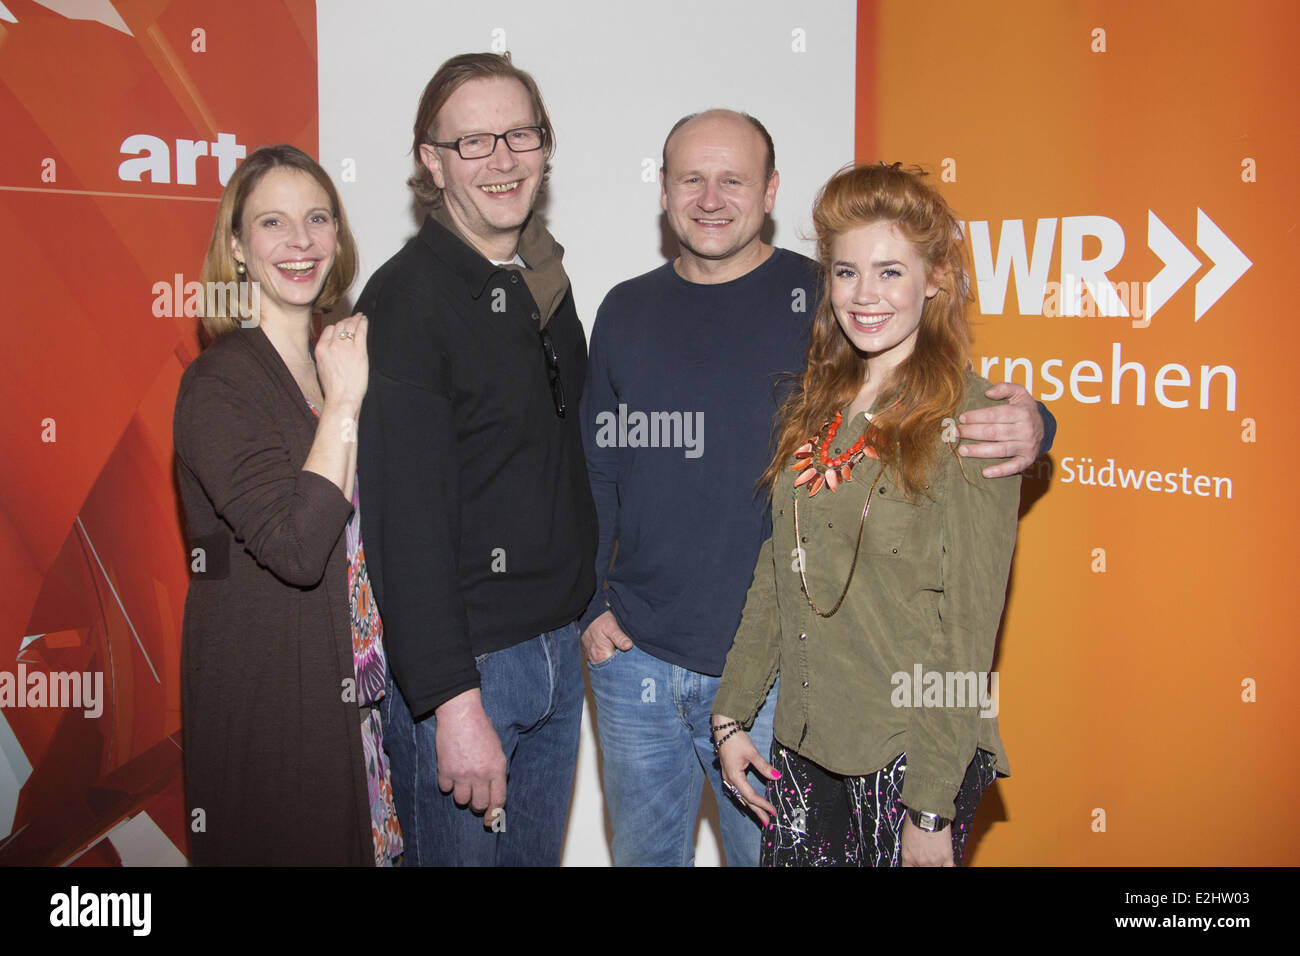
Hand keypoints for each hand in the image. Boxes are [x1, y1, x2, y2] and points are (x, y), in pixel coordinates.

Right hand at [314, 312, 368, 411]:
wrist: (342, 398)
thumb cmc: (333, 388)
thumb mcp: (321, 367)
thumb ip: (326, 354)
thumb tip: (331, 346)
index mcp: (321, 349)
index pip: (329, 329)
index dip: (337, 327)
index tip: (342, 326)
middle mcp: (332, 345)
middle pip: (340, 325)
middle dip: (347, 321)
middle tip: (352, 320)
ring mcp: (346, 347)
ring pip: (350, 326)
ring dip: (355, 319)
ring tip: (359, 317)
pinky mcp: (359, 351)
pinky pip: (361, 331)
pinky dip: (363, 323)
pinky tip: (364, 320)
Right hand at [433, 688, 506, 824]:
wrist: (460, 714)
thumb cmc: (481, 728)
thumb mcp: (497, 748)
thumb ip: (496, 769)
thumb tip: (493, 790)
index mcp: (497, 768)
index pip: (498, 800)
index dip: (494, 814)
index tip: (490, 821)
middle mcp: (480, 774)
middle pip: (479, 805)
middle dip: (477, 806)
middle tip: (474, 799)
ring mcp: (462, 774)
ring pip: (461, 800)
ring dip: (461, 795)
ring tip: (462, 783)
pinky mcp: (445, 770)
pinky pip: (445, 789)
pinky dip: (447, 784)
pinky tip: (450, 773)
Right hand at [580, 609, 633, 664]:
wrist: (586, 613)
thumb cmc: (600, 619)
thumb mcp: (611, 626)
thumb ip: (619, 637)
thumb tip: (629, 646)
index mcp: (601, 656)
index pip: (618, 666)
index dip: (626, 661)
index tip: (632, 656)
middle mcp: (595, 659)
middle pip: (612, 666)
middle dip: (620, 661)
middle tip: (627, 651)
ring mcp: (591, 657)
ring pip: (607, 662)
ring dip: (614, 658)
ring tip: (619, 649)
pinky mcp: (590, 654)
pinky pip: (601, 659)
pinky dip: (607, 655)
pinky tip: (612, 648)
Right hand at [712, 717, 778, 826]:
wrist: (723, 729)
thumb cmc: (736, 740)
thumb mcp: (752, 753)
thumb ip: (764, 767)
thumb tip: (777, 776)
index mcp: (734, 777)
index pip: (751, 795)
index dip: (763, 804)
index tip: (773, 810)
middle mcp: (729, 780)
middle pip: (745, 800)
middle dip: (757, 811)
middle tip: (767, 823)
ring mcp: (728, 777)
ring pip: (741, 796)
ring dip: (751, 806)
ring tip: (761, 816)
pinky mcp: (729, 773)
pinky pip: (738, 790)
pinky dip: (746, 798)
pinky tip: (751, 802)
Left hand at [900, 814, 954, 866]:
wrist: (927, 812)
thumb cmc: (915, 820)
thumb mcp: (906, 837)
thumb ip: (910, 849)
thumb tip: (914, 852)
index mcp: (908, 857)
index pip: (909, 869)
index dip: (914, 865)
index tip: (917, 863)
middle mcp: (920, 861)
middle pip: (923, 869)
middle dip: (925, 864)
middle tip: (928, 857)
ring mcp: (934, 861)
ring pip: (936, 869)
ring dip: (937, 864)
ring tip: (938, 858)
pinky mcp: (946, 856)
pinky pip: (949, 867)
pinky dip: (949, 865)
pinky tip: (949, 863)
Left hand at [955, 381, 1041, 477]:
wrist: (1045, 427)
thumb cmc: (1025, 409)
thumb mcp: (1019, 393)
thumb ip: (1004, 388)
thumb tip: (988, 393)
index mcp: (1022, 413)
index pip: (995, 415)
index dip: (977, 416)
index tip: (962, 418)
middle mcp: (1025, 430)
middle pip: (994, 432)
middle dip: (972, 432)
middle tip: (956, 433)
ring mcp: (1027, 446)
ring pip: (1000, 450)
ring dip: (979, 451)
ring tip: (962, 450)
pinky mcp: (1028, 459)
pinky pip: (1014, 467)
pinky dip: (1000, 471)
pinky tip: (985, 473)